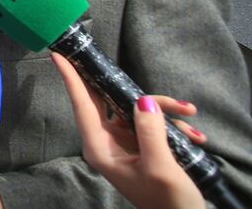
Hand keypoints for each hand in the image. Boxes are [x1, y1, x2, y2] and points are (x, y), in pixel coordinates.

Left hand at [52, 53, 204, 208]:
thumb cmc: (168, 202)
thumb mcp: (160, 166)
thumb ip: (150, 132)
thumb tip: (143, 101)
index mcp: (100, 149)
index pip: (82, 106)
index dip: (71, 79)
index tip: (57, 56)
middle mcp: (107, 142)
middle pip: (105, 100)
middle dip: (118, 82)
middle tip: (101, 57)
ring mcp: (123, 142)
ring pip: (137, 108)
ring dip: (165, 109)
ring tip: (189, 113)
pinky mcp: (141, 143)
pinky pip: (152, 121)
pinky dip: (173, 124)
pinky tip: (194, 135)